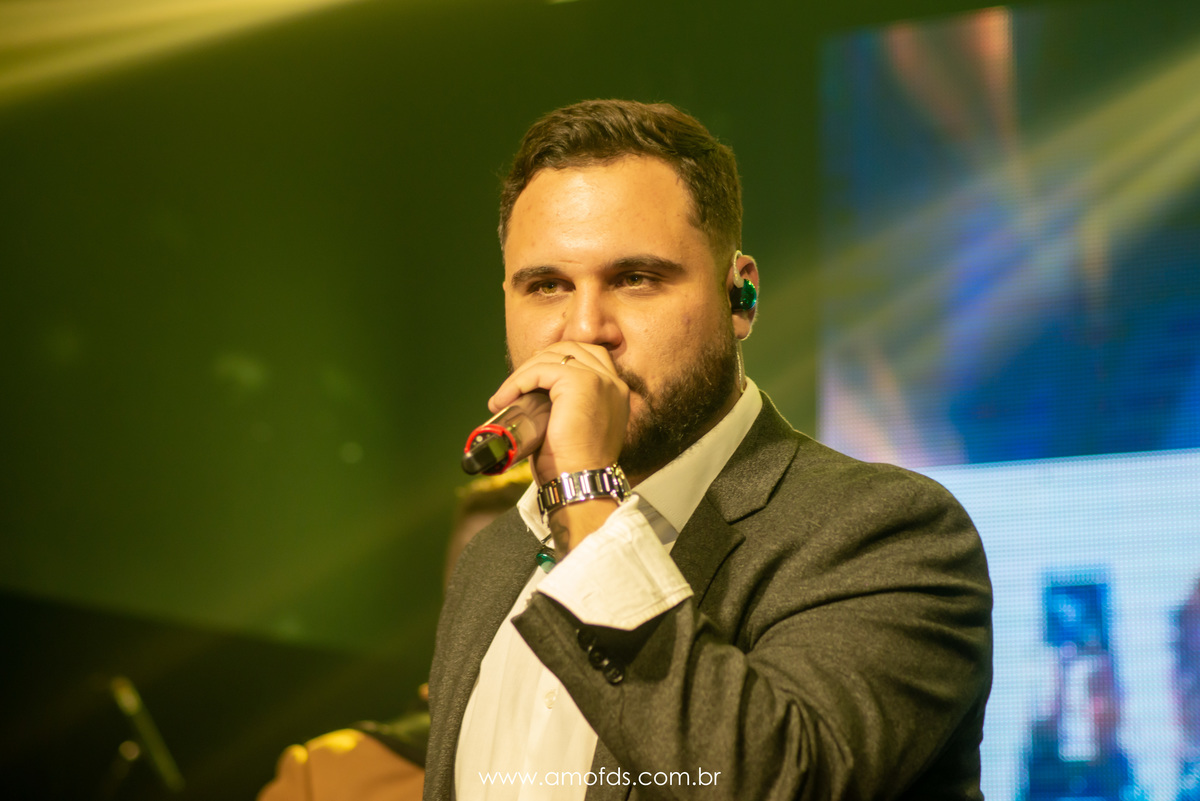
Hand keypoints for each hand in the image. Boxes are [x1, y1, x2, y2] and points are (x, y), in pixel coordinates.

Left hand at [488, 342, 628, 484]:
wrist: (580, 482)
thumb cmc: (574, 466)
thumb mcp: (575, 429)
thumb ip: (567, 408)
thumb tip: (533, 399)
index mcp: (616, 393)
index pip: (589, 357)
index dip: (557, 361)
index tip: (532, 378)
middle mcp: (613, 383)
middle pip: (572, 349)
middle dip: (539, 362)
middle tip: (515, 385)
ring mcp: (600, 380)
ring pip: (554, 356)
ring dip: (524, 373)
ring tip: (505, 397)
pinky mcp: (581, 383)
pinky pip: (542, 369)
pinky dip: (519, 380)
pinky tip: (507, 397)